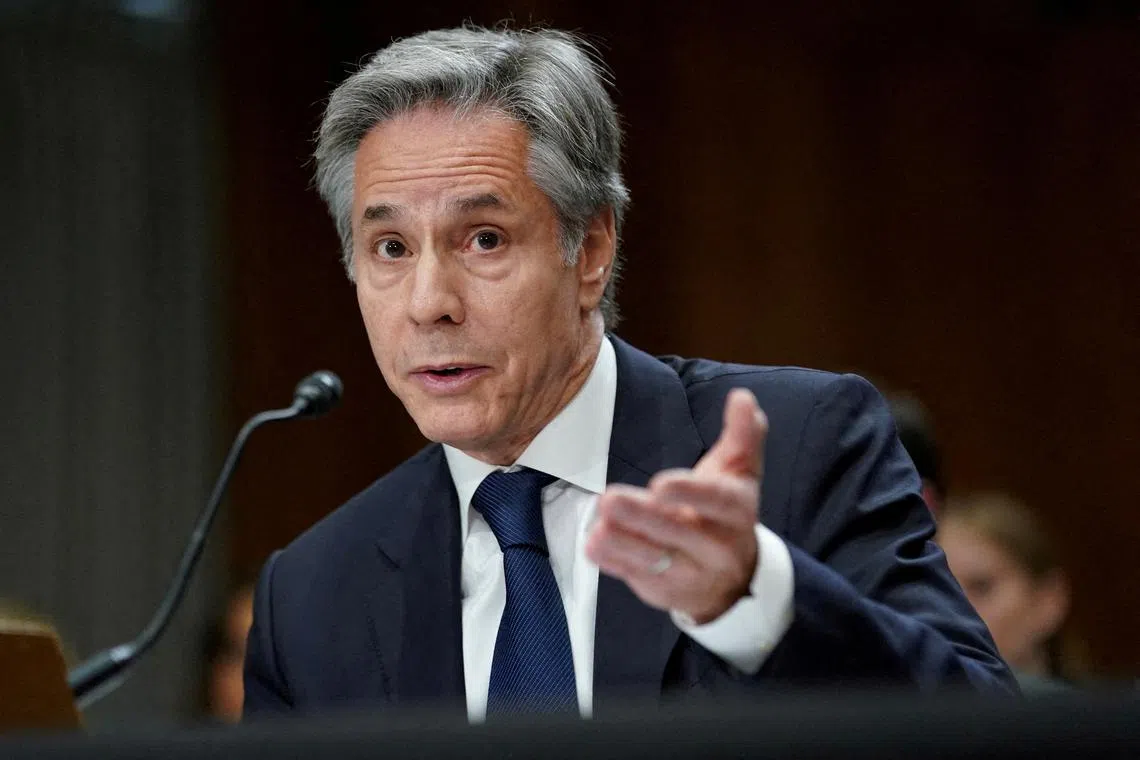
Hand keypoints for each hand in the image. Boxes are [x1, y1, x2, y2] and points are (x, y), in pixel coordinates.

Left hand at [586, 388, 767, 623]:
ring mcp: (690, 573)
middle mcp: (718, 547)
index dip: (691, 493)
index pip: (717, 502)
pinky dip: (614, 562)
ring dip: (624, 543)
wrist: (735, 579)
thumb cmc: (726, 512)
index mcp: (737, 511)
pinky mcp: (664, 589)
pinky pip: (637, 577)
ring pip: (656, 559)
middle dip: (643, 517)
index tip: (660, 484)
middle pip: (679, 532)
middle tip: (610, 498)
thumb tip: (744, 398)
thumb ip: (743, 435)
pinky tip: (592, 545)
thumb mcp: (739, 473)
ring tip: (598, 526)